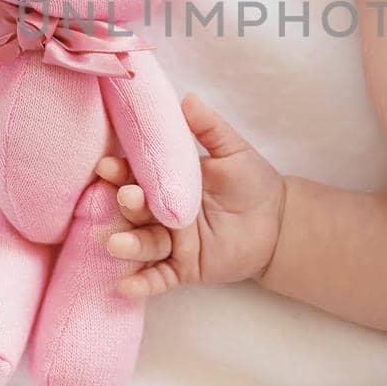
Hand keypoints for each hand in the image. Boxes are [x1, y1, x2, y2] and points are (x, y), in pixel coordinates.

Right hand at [97, 93, 286, 297]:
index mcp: (167, 182)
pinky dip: (142, 284)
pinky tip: (124, 287)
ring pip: (144, 244)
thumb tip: (186, 97)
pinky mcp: (184, 268)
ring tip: (115, 243)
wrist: (280, 223)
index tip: (106, 166)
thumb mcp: (233, 150)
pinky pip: (159, 278)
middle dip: (125, 205)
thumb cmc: (254, 182)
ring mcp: (172, 243)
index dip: (120, 171)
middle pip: (135, 211)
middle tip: (123, 197)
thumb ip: (208, 127)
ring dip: (128, 245)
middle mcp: (163, 212)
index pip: (136, 175)